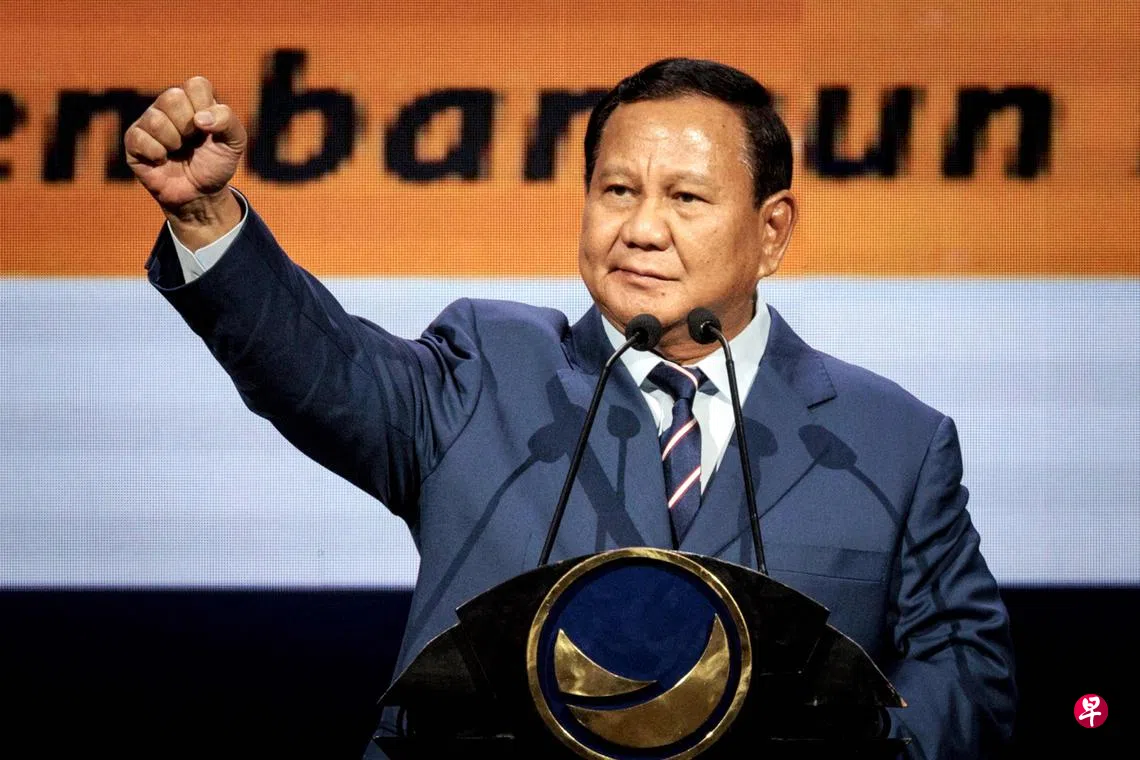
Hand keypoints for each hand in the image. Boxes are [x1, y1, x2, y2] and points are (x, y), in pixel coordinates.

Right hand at [125, 76, 245, 216]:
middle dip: (188, 128)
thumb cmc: (216, 164)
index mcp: (193, 99)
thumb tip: (199, 118)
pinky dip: (157, 154)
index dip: (205, 108)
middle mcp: (168, 105)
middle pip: (172, 98)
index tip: (209, 129)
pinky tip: (162, 160)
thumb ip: (228, 121)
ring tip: (177, 151)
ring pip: (156, 120)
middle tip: (191, 141)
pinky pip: (140, 138)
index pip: (196, 85)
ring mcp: (148, 121)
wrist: (200, 193)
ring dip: (173, 143)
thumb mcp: (235, 143)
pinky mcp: (133, 140)